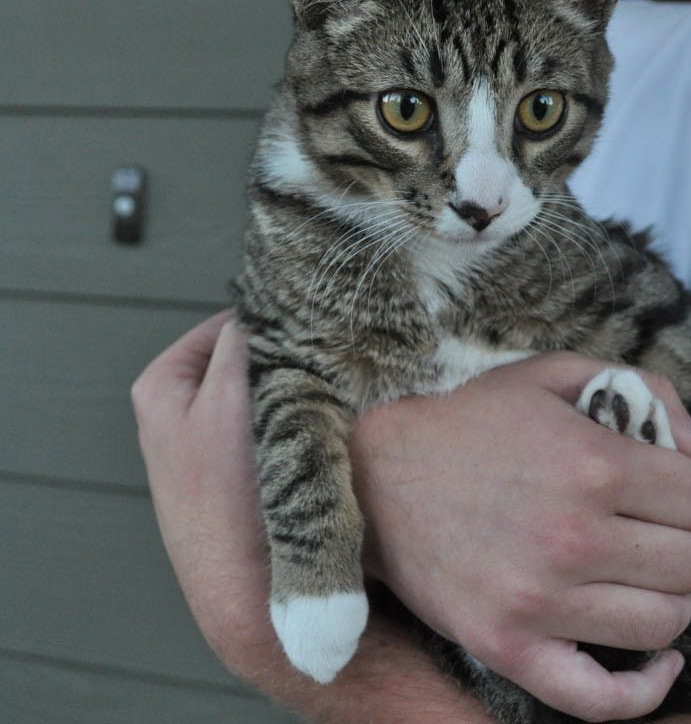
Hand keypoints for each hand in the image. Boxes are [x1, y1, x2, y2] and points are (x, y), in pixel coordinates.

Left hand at [132, 313, 491, 722]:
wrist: (251, 596)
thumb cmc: (230, 499)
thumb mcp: (230, 399)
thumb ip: (243, 339)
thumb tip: (267, 297)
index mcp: (162, 385)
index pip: (230, 324)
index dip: (275, 322)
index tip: (313, 326)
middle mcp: (181, 411)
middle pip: (249, 357)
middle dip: (287, 356)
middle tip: (325, 359)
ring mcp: (215, 443)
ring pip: (268, 390)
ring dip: (298, 388)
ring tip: (326, 393)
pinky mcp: (245, 471)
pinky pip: (279, 424)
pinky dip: (300, 419)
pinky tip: (322, 429)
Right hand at [351, 352, 690, 722]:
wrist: (376, 468)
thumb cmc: (470, 418)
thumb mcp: (551, 372)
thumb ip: (641, 388)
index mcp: (592, 464)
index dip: (690, 492)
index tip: (664, 489)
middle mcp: (573, 537)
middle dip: (685, 541)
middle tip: (651, 528)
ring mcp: (539, 601)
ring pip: (663, 623)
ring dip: (669, 599)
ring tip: (641, 575)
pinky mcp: (507, 646)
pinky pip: (602, 699)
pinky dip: (645, 689)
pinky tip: (659, 662)